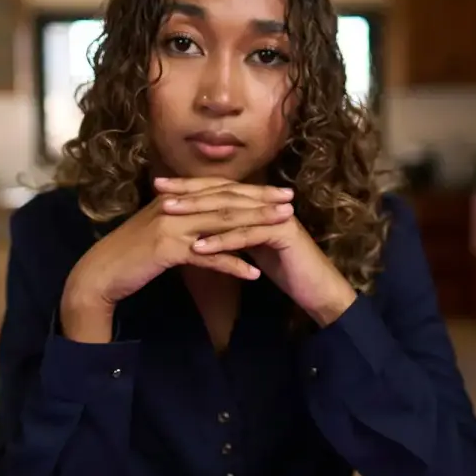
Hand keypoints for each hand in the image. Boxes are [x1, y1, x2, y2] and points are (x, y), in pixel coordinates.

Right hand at [60, 183, 295, 342]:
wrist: (99, 273)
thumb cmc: (131, 255)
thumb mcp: (159, 230)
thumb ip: (183, 221)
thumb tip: (209, 223)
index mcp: (175, 198)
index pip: (220, 189)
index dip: (252, 190)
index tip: (280, 192)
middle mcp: (175, 205)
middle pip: (226, 201)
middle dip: (261, 201)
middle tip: (291, 203)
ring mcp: (170, 225)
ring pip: (221, 223)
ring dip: (255, 225)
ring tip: (283, 228)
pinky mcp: (167, 249)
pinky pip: (207, 255)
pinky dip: (232, 263)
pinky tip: (253, 273)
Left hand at [154, 178, 357, 326]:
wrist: (317, 288)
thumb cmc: (284, 269)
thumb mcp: (252, 246)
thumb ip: (232, 232)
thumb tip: (203, 226)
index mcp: (257, 203)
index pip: (218, 189)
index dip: (189, 186)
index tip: (159, 187)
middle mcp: (266, 203)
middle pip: (222, 192)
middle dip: (188, 192)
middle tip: (158, 191)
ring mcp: (276, 216)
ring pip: (231, 210)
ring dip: (197, 213)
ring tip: (168, 214)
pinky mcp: (283, 233)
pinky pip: (246, 236)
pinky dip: (221, 241)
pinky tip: (197, 247)